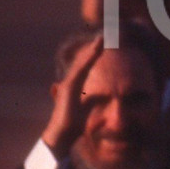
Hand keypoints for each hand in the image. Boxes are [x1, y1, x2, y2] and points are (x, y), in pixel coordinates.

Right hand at [41, 35, 103, 157]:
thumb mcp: (89, 107)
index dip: (95, 52)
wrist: (61, 135)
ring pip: (82, 62)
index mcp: (76, 84)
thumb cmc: (74, 123)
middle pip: (84, 59)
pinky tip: (95, 50)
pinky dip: (88, 59)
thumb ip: (95, 99)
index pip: (87, 64)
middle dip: (95, 46)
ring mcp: (68, 83)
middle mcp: (71, 81)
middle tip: (106, 33)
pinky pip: (80, 71)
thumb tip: (108, 95)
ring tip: (103, 38)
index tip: (106, 40)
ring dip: (93, 49)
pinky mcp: (68, 88)